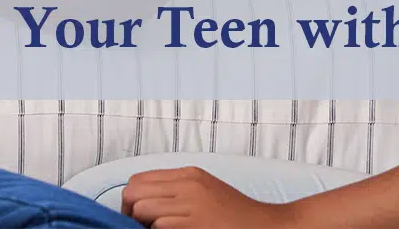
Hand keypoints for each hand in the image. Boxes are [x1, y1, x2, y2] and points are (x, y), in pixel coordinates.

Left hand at [121, 167, 294, 228]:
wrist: (267, 227)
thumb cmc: (236, 218)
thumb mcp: (205, 194)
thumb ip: (177, 193)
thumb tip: (143, 206)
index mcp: (188, 175)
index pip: (139, 180)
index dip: (132, 202)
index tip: (138, 220)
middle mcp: (187, 184)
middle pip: (133, 192)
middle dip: (130, 214)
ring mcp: (191, 203)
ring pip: (141, 209)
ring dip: (144, 226)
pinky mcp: (195, 223)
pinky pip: (159, 226)